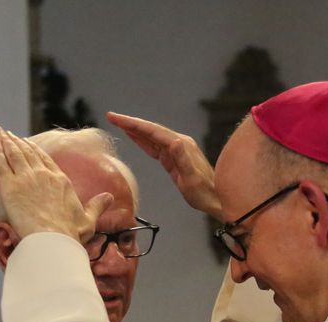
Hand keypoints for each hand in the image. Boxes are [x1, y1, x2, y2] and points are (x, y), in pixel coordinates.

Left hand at [0, 127, 111, 241]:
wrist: (53, 240)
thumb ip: (97, 206)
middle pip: (28, 153)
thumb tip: (110, 197)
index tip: (29, 144)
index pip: (46, 160)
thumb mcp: (88, 220)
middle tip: (10, 135)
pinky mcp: (10, 186)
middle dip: (19, 142)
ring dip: (6, 141)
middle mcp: (43, 174)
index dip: (36, 151)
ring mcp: (26, 178)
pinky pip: (0, 161)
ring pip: (14, 153)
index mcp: (61, 181)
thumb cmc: (70, 234)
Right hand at [107, 112, 222, 218]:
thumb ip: (183, 160)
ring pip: (151, 136)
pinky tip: (134, 137)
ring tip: (118, 123)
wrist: (217, 199)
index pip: (152, 131)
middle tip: (111, 116)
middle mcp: (178, 143)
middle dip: (130, 123)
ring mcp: (176, 150)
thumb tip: (174, 142)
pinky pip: (155, 146)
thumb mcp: (192, 179)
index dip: (133, 124)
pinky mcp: (174, 158)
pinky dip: (143, 140)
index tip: (117, 118)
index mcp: (180, 145)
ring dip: (134, 129)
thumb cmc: (205, 193)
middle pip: (150, 130)